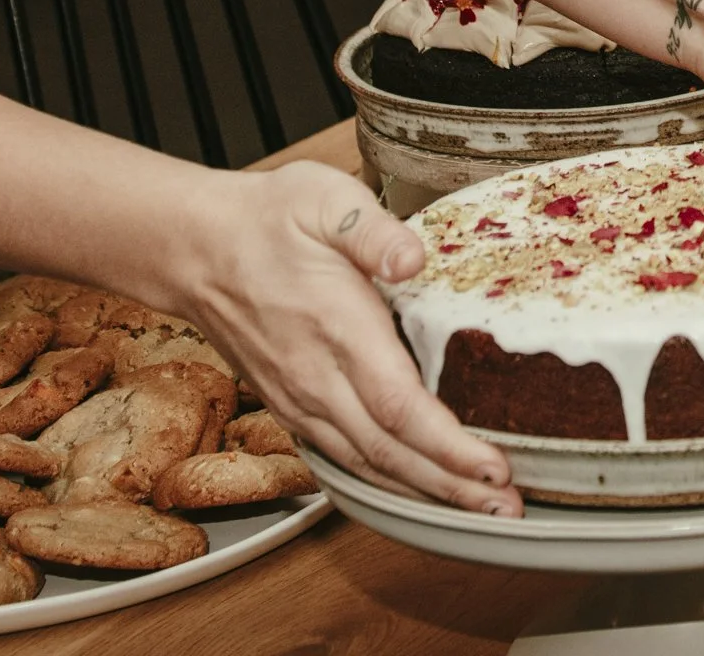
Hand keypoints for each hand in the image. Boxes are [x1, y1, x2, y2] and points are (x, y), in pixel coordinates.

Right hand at [178, 160, 522, 515]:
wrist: (195, 248)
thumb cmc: (265, 220)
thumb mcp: (322, 197)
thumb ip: (372, 230)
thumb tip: (413, 259)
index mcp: (336, 326)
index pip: (398, 405)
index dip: (448, 446)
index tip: (495, 465)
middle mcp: (317, 377)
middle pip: (391, 453)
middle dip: (454, 486)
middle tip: (507, 506)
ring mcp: (301, 399)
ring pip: (368, 465)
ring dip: (426, 493)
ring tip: (480, 507)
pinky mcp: (291, 408)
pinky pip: (344, 459)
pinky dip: (387, 483)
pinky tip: (420, 489)